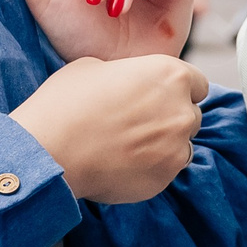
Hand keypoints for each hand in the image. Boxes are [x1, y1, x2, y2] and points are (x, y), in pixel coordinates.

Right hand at [11, 53, 210, 203]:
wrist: (49, 151)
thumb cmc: (66, 103)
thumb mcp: (94, 67)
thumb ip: (127, 74)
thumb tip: (129, 84)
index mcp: (171, 75)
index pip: (197, 83)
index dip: (177, 90)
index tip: (159, 97)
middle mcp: (182, 111)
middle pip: (191, 115)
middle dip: (171, 118)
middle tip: (138, 123)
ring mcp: (176, 148)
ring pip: (181, 146)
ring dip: (164, 145)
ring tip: (128, 147)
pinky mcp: (164, 179)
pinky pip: (166, 171)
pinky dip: (151, 168)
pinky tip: (122, 164)